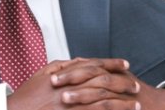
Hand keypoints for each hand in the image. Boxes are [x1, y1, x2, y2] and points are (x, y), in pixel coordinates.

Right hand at [7, 57, 164, 109]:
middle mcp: (71, 89)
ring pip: (103, 104)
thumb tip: (81, 59)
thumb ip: (64, 65)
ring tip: (136, 105)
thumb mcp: (44, 72)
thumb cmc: (28, 94)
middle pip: (103, 84)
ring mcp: (72, 106)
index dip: (111, 64)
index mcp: (66, 75)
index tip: (125, 64)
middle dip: (122, 84)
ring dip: (122, 104)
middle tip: (136, 85)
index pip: (95, 66)